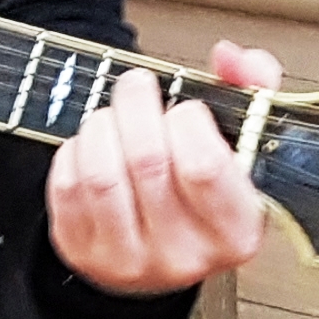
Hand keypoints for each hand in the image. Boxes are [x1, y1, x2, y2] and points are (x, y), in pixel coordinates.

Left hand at [47, 41, 283, 297]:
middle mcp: (185, 256)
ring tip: (113, 116)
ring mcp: (131, 261)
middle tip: (137, 85)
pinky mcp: (84, 253)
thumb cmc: (204, 190)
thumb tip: (228, 57)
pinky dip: (75, 152)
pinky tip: (93, 147)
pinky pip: (67, 189)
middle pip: (147, 161)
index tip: (186, 109)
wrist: (163, 251)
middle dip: (136, 105)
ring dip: (101, 126)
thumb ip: (251, 87)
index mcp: (235, 231)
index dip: (188, 121)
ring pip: (101, 174)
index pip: (203, 167)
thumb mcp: (243, 140)